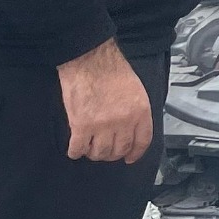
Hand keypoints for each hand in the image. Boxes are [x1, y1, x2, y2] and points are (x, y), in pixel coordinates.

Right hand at [58, 40, 152, 162]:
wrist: (90, 61)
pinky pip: (78, 149)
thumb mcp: (136, 91)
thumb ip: (136, 112)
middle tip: (107, 152)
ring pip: (100, 153)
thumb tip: (133, 129)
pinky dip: (76, 152)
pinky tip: (76, 149)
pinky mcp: (81, 127)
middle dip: (113, 154)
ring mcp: (102, 126)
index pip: (142, 141)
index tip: (130, 158)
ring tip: (91, 148)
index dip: (136, 153)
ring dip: (95, 154)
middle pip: (119, 149)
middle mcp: (123, 122)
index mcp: (140, 112)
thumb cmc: (112, 71)